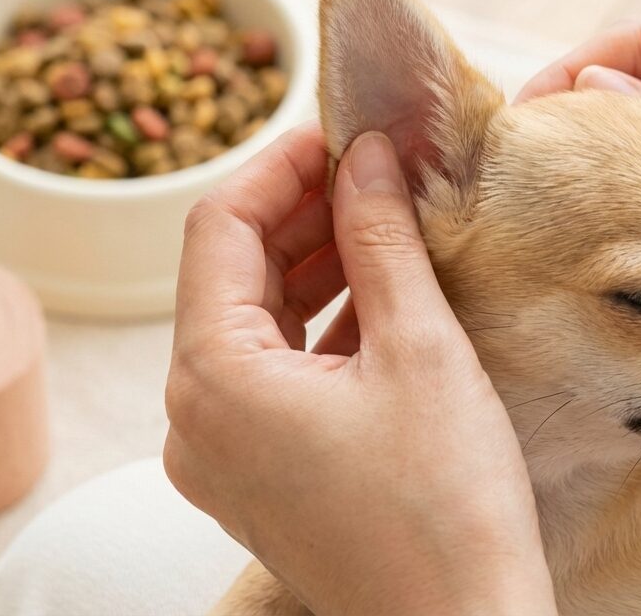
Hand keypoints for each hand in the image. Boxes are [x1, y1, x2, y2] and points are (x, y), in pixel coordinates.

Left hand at [164, 124, 556, 614]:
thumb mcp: (420, 350)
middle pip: (230, 274)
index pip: (220, 226)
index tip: (344, 130)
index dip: (282, 165)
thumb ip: (381, 238)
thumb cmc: (446, 510)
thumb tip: (366, 155)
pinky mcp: (258, 478)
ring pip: (252, 324)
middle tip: (376, 169)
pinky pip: (271, 376)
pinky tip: (380, 297)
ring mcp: (221, 454)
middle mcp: (194, 418)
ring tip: (386, 222)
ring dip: (314, 266)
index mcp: (213, 377)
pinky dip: (318, 328)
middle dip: (302, 212)